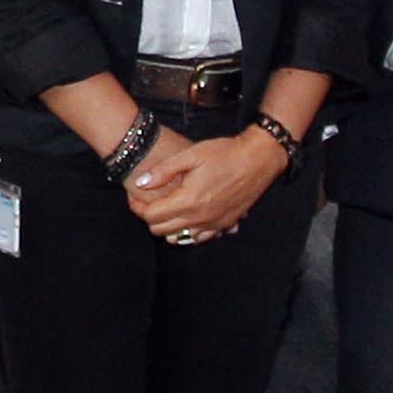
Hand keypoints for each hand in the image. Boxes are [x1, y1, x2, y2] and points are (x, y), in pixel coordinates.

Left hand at [126, 129, 279, 244]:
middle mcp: (200, 219)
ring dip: (168, 225)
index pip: (151, 216)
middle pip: (161, 230)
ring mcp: (214, 225)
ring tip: (168, 206)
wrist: (258, 160)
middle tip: (149, 200)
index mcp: (189, 201)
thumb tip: (141, 183)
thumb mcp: (191, 155)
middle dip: (150, 216)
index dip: (137, 207)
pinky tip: (188, 214)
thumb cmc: (225, 153)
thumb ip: (163, 171)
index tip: (135, 195)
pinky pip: (198, 238)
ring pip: (178, 238)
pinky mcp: (225, 225)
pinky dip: (188, 231)